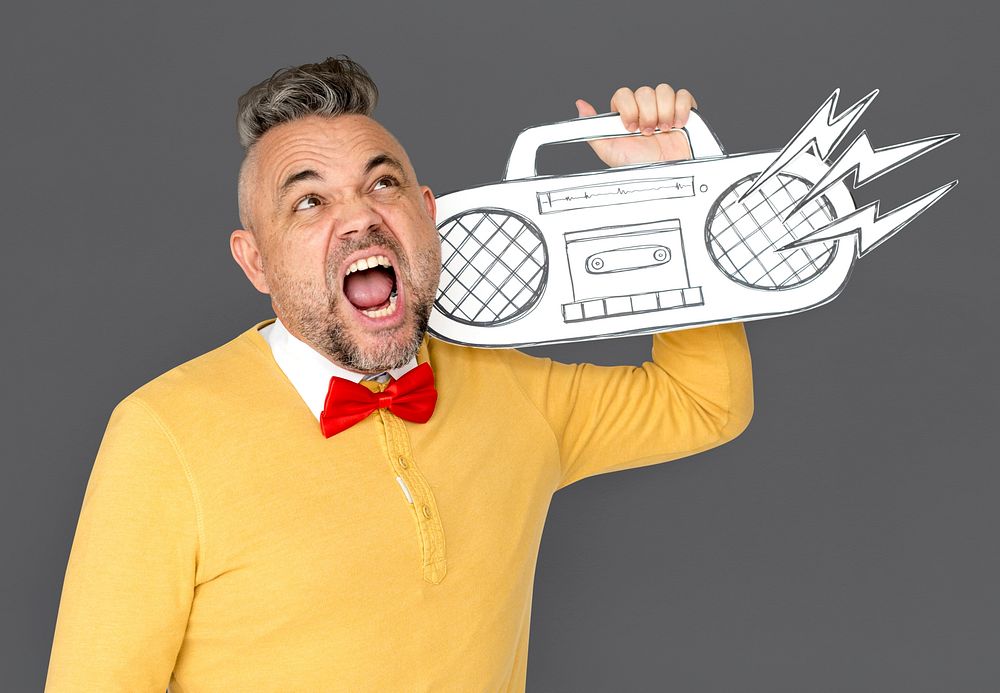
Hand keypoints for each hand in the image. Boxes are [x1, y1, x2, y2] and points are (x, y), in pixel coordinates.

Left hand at [576, 84, 696, 167]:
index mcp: (627, 115)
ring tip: (664, 131)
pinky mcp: (684, 110)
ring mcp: (665, 108)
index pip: (623, 94)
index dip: (628, 108)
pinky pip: (683, 95)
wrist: (666, 177)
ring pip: (663, 90)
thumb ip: (593, 130)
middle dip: (646, 114)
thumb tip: (580, 106)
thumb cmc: (640, 166)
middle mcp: (645, 109)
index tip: (630, 127)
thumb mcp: (609, 151)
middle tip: (647, 133)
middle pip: (644, 91)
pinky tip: (677, 124)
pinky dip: (681, 109)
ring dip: (663, 112)